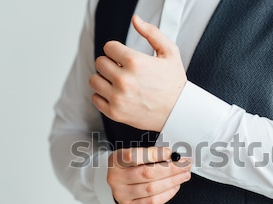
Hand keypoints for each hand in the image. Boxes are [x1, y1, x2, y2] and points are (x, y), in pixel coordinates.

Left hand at [89, 15, 186, 131]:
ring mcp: (118, 97)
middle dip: (110, 64)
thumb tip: (136, 21)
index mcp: (134, 62)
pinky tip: (116, 95)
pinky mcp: (115, 112)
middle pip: (100, 62)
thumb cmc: (174, 84)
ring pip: (94, 80)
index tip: (123, 58)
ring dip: (104, 79)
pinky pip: (95, 99)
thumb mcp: (169, 53)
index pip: (108, 47)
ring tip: (117, 82)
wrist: (178, 111)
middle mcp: (124, 79)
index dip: (116, 51)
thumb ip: (152, 33)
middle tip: (122, 70)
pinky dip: (102, 96)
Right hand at [108, 147, 191, 203]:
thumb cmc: (131, 166)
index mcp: (116, 161)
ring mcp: (122, 195)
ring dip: (173, 181)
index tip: (169, 153)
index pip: (133, 156)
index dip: (153, 154)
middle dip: (171, 168)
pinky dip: (167, 194)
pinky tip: (175, 186)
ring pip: (152, 188)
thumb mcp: (136, 154)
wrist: (121, 184)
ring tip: (184, 175)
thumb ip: (152, 151)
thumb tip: (173, 153)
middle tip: (185, 165)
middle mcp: (116, 178)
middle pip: (147, 173)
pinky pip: (153, 202)